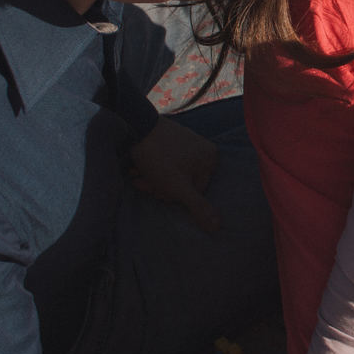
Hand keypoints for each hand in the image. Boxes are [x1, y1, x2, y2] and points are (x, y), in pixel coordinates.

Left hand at [129, 116, 220, 231]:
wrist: (135, 125)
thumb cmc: (159, 157)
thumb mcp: (177, 186)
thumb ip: (197, 206)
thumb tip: (218, 228)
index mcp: (210, 159)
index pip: (195, 190)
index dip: (173, 195)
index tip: (154, 190)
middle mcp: (204, 149)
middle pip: (183, 181)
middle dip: (160, 186)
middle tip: (141, 182)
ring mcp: (189, 142)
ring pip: (172, 172)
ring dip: (153, 178)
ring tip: (136, 173)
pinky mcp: (173, 138)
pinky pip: (167, 160)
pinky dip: (153, 167)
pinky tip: (139, 166)